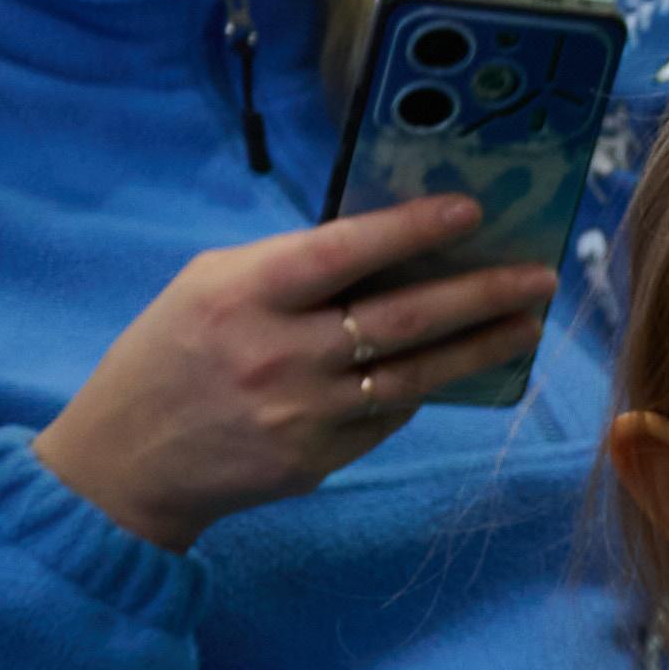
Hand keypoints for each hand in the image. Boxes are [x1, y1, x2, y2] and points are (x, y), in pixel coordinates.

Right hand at [26, 197, 559, 549]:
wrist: (128, 457)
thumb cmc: (174, 352)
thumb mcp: (210, 287)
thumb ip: (289, 267)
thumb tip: (387, 246)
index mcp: (242, 295)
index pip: (342, 251)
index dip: (410, 229)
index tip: (471, 210)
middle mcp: (278, 353)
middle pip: (402, 319)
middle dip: (481, 294)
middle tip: (540, 277)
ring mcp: (303, 412)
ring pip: (416, 375)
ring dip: (481, 349)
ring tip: (527, 326)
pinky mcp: (320, 458)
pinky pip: (390, 416)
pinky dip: (424, 388)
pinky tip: (456, 367)